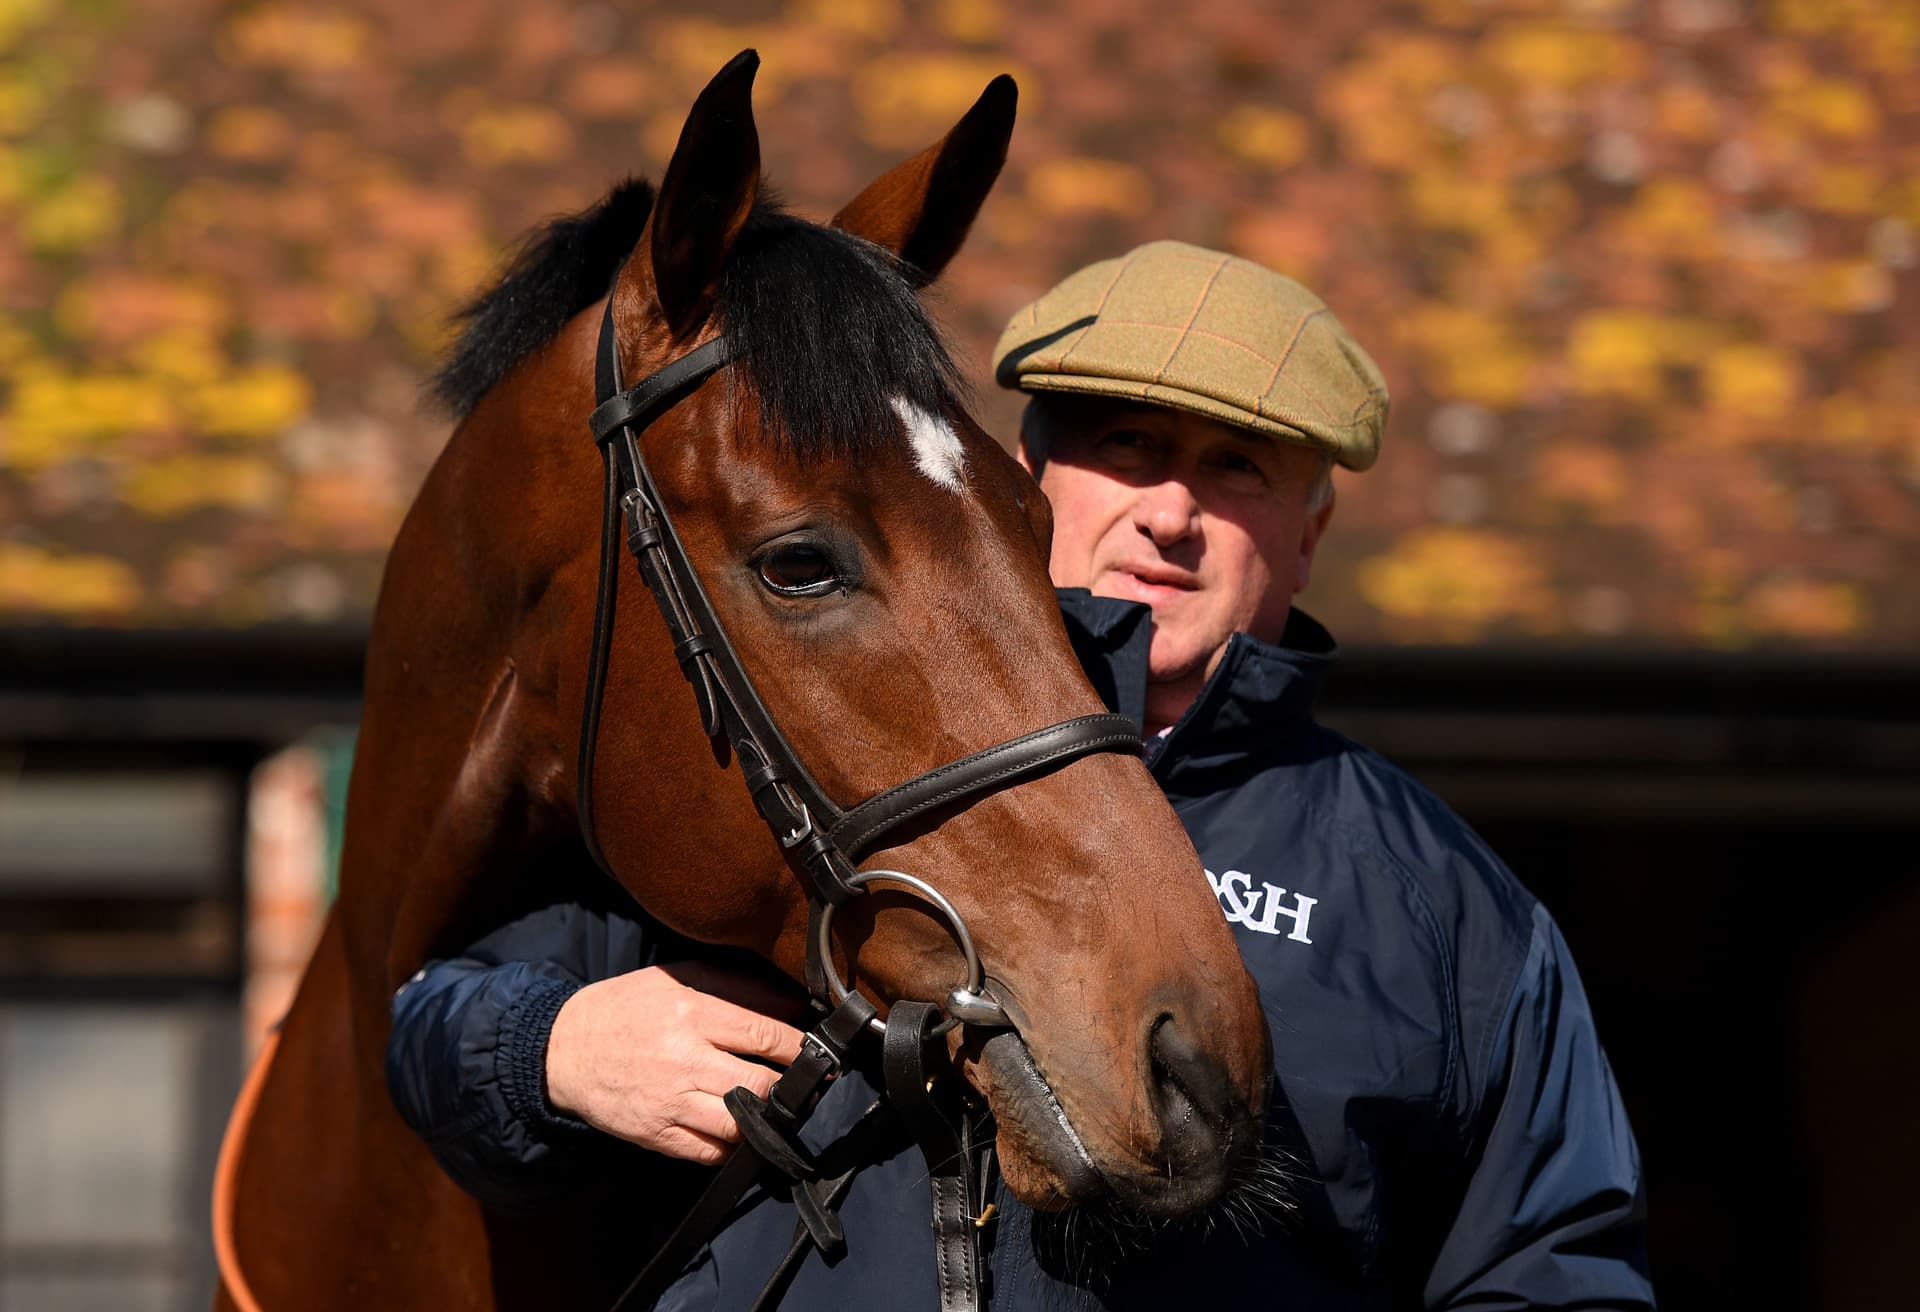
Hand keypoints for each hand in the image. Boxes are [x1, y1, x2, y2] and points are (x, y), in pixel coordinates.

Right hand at [544, 961, 806, 1164]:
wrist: (562, 1050)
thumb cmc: (626, 1008)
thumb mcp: (675, 978)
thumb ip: (734, 986)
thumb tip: (789, 1003)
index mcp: (691, 1013)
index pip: (763, 1034)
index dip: (798, 1047)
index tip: (818, 1053)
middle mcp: (683, 1059)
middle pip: (759, 1084)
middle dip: (792, 1089)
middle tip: (808, 1088)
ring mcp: (669, 1101)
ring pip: (739, 1124)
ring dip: (768, 1122)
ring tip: (782, 1113)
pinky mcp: (655, 1134)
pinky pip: (709, 1152)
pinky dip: (735, 1148)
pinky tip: (746, 1135)